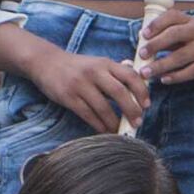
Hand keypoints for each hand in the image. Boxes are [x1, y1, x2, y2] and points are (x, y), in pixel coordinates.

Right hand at [6, 30, 153, 132]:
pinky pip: (88, 115)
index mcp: (105, 63)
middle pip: (119, 92)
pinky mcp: (69, 97)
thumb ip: (117, 70)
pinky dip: (99, 125)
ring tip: (120, 131)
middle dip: (131, 110)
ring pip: (103, 108)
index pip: (130, 75)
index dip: (142, 91)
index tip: (147, 105)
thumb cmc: (77, 66)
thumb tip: (140, 79)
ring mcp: (80, 85)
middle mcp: (94, 72)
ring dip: (114, 122)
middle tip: (137, 122)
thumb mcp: (97, 62)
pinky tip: (104, 130)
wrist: (46, 62)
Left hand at [137, 7, 193, 84]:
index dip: (157, 24)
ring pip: (180, 57)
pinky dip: (177, 76)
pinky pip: (192, 71)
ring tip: (146, 73)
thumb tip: (149, 43)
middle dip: (155, 45)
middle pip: (174, 35)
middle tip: (141, 54)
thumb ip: (176, 36)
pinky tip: (165, 80)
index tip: (144, 34)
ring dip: (161, 65)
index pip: (173, 16)